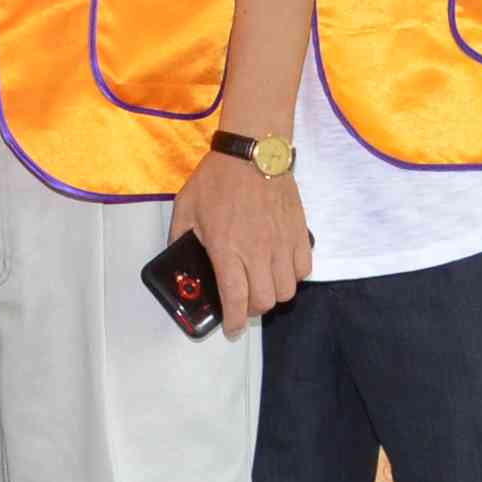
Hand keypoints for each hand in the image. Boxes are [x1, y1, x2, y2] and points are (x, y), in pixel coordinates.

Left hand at [175, 149, 308, 325]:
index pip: (235, 299)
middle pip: (265, 302)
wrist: (252, 151)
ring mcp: (282, 243)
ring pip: (287, 290)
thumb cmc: (217, 179)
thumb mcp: (185, 208)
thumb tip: (178, 259)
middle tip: (243, 301)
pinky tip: (280, 266)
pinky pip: (303, 269)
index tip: (232, 329)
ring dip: (273, 294)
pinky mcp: (299, 233)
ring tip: (261, 283)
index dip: (234, 322)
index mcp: (226, 248)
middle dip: (252, 309)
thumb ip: (179, 238)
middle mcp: (257, 251)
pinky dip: (292, 276)